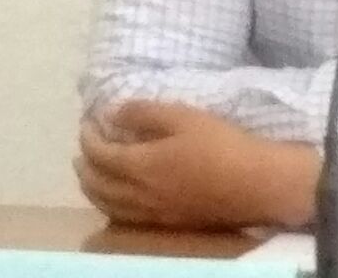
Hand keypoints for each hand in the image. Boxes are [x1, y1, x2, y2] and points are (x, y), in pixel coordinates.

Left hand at [74, 101, 319, 229]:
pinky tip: (116, 198)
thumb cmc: (220, 145)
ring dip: (91, 187)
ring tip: (90, 174)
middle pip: (96, 183)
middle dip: (84, 164)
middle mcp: (137, 195)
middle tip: (83, 147)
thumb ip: (145, 114)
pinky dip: (109, 205)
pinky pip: (122, 217)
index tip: (89, 121)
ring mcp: (150, 213)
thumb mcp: (185, 117)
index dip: (88, 136)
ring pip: (106, 205)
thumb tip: (113, 113)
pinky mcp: (165, 223)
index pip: (99, 153)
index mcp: (140, 165)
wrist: (254, 184)